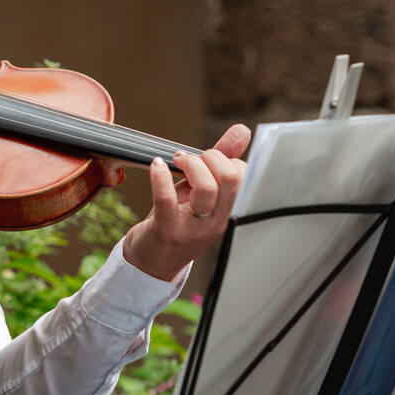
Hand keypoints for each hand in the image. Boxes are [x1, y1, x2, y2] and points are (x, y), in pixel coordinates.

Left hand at [120, 123, 249, 280]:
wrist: (151, 263)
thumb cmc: (177, 222)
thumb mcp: (201, 192)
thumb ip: (220, 161)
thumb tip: (242, 131)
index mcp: (227, 212)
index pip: (243, 177)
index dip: (226, 159)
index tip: (206, 159)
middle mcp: (215, 222)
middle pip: (231, 180)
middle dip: (212, 157)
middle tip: (191, 159)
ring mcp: (192, 228)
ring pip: (206, 188)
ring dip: (190, 164)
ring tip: (177, 161)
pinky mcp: (166, 230)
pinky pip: (166, 199)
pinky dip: (160, 176)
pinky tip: (155, 165)